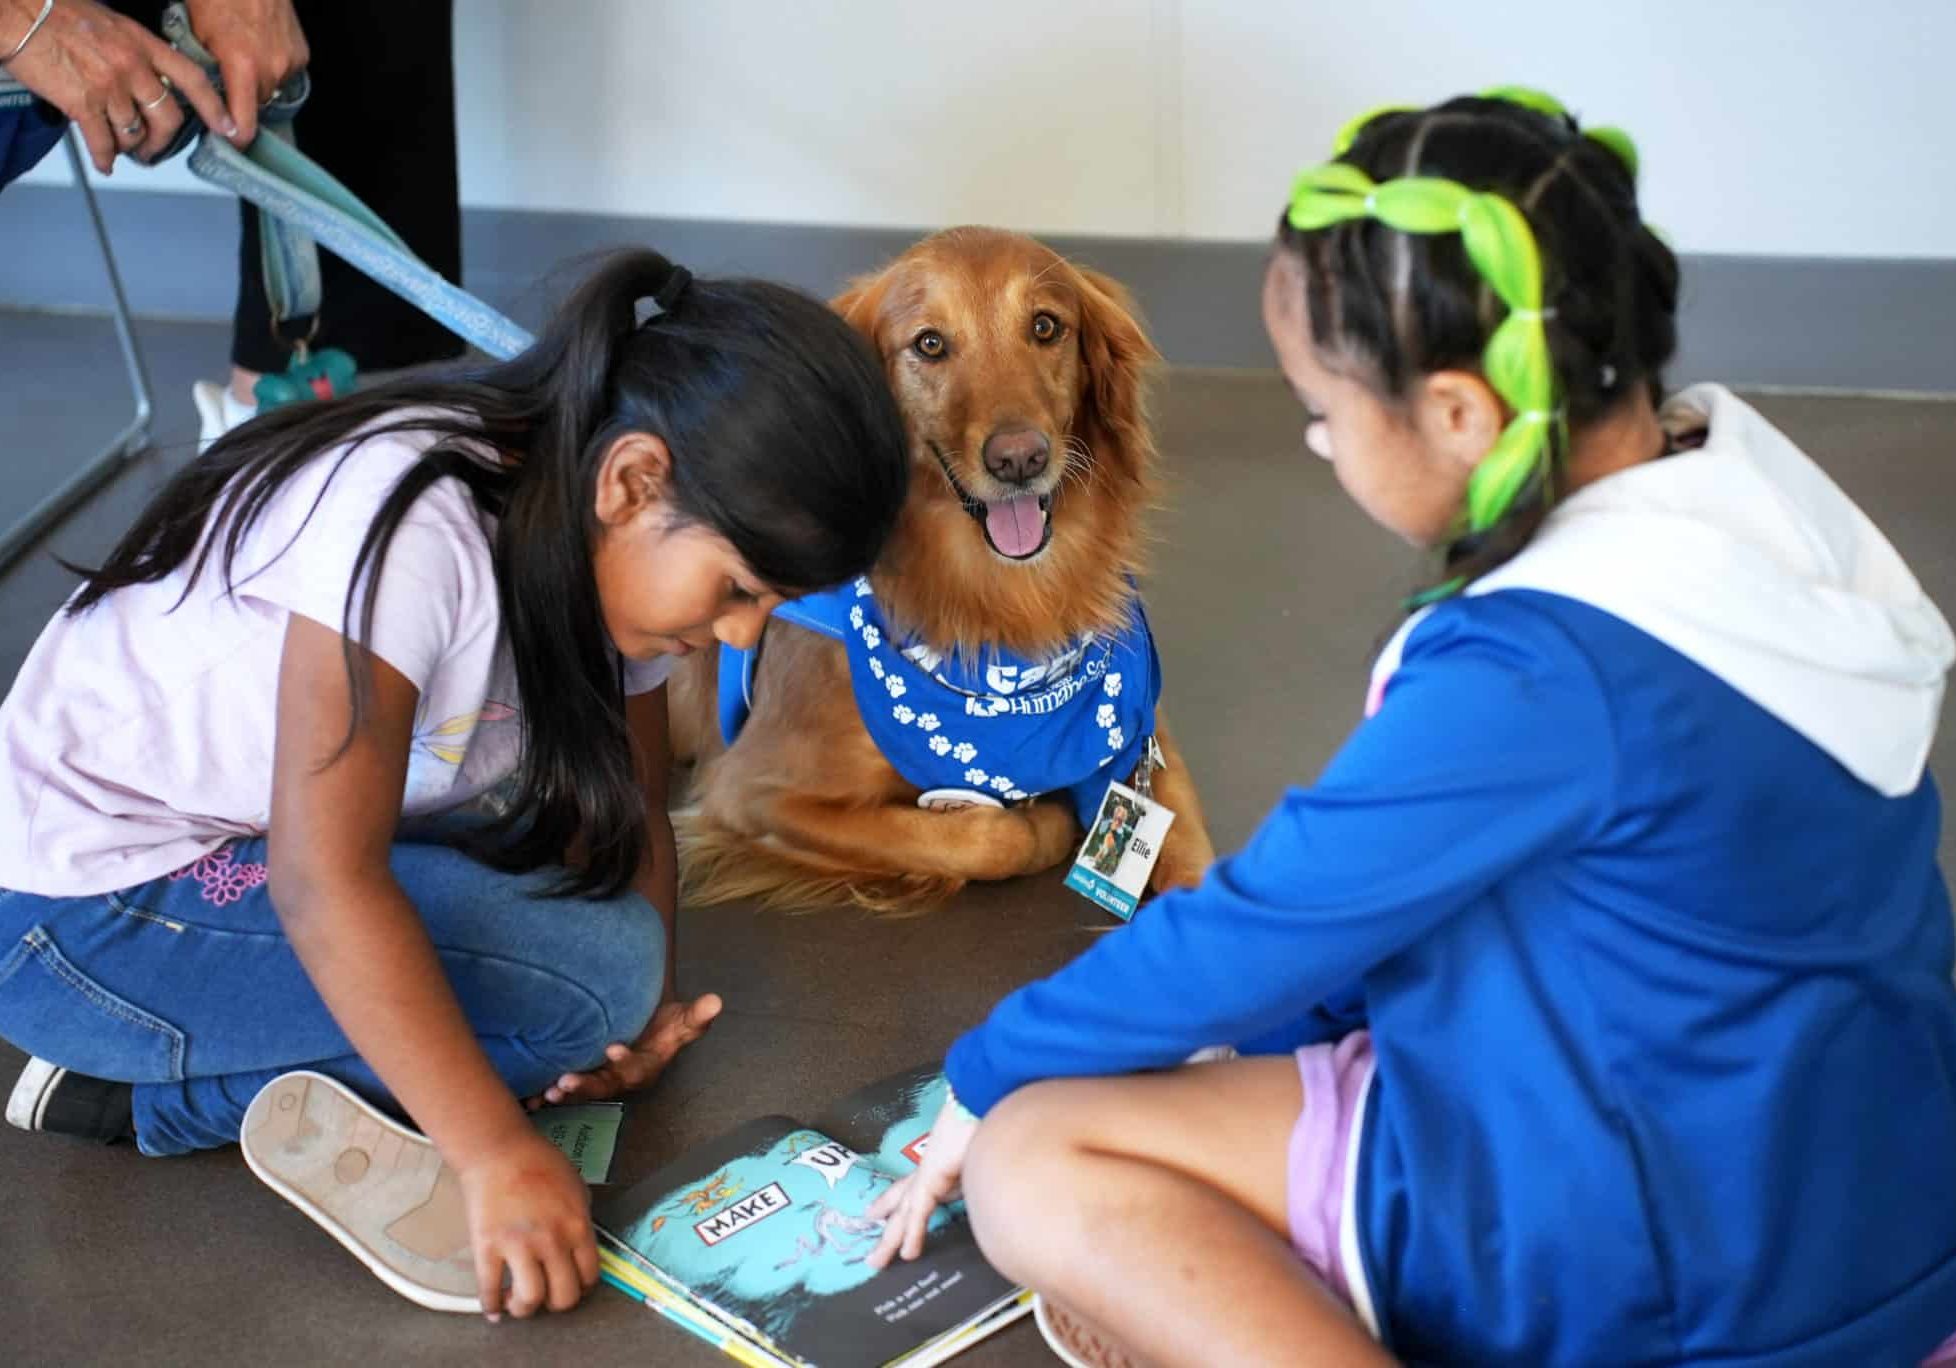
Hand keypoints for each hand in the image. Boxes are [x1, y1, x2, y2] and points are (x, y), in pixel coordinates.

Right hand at [2, 0, 234, 171]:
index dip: (215, 107)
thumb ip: (134, 51)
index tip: (229, 128)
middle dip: (163, 142)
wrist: (17, 13)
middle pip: (167, 118)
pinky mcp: (82, 103)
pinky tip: (104, 163)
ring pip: (134, 133)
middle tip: (155, 151)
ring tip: (122, 150)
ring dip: (130, 148)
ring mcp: (108, 86)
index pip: (192, 79)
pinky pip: (102, 142)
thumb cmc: (57, 13)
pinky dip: (105, 158)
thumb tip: (149, 78)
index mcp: (142, 43)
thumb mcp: (110, 23)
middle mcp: (132, 66)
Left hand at [183, 0, 305, 144]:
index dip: (235, 138)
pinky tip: (260, 48)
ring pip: (270, 90)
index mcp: (241, 65)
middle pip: (256, 107)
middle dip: (241, 100)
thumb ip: (205, 71)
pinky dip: (272, 68)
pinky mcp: (301, 55)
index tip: (228, 142)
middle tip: (227, 82)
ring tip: (244, 59)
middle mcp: (271, 68)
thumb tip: (204, 97)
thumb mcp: (196, 32)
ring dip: (257, 83)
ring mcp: (289, 62)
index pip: (245, 126)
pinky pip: (284, 75)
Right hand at [454, 1128, 598, 1319]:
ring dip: (524, 1309)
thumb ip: (579, 1221)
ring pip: (530, 1300)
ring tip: (518, 1302)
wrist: (499, 1150)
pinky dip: (490, 1306)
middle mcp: (552, 1240)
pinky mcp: (488, 1247)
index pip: (590, 1276)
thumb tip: (578, 1249)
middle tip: (545, 1297)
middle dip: (555, 1304)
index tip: (571, 1287)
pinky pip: (489, 1289)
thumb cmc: (538, 1162)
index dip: (581, 1288)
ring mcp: (519, 1245)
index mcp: (577, 1226)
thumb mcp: (576, 1189)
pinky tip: (492, 1309)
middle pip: (563, 1296)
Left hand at [526, 992, 722, 1108]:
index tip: (612, 1049)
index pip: (637, 1066)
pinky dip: (547, 1095)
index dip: (625, 1060)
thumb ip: (697, 1015)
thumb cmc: (664, 1023)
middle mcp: (621, 1078)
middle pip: (604, 1085)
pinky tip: (529, 1098)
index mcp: (645, 1067)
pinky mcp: (583, 1078)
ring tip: (546, 1094)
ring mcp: (601, 1079)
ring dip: (564, 1094)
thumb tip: (716, 1001)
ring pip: (582, 1091)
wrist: (645, 1025)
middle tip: (565, 1083)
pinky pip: (565, 1091)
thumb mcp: (682, 1018)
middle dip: (585, 1086)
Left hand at [865, 1093, 979, 1268]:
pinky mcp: (932, 1180)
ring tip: (877, 1262)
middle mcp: (930, 1169)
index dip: (897, 1203)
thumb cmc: (989, 1123)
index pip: (914, 1189)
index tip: (882, 1215)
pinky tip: (907, 1253)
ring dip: (890, 1240)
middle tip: (874, 1250)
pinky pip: (919, 1213)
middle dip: (888, 1227)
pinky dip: (913, 1234)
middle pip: (902, 1203)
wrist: (985, 1100)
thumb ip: (981, 1172)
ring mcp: (928, 1174)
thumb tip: (991, 1184)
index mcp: (940, 1163)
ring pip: (904, 1214)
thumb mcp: (985, 1156)